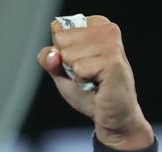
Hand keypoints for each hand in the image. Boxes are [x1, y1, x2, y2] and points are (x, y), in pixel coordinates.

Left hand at [37, 15, 153, 150]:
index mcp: (96, 26)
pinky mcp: (113, 61)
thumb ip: (48, 59)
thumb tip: (53, 54)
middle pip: (61, 39)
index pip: (58, 29)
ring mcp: (111, 44)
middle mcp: (107, 30)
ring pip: (68, 54)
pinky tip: (98, 84)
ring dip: (76, 73)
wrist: (110, 115)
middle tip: (86, 73)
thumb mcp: (61, 72)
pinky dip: (82, 81)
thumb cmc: (88, 91)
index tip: (78, 63)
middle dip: (67, 63)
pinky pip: (78, 68)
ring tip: (93, 79)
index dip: (60, 52)